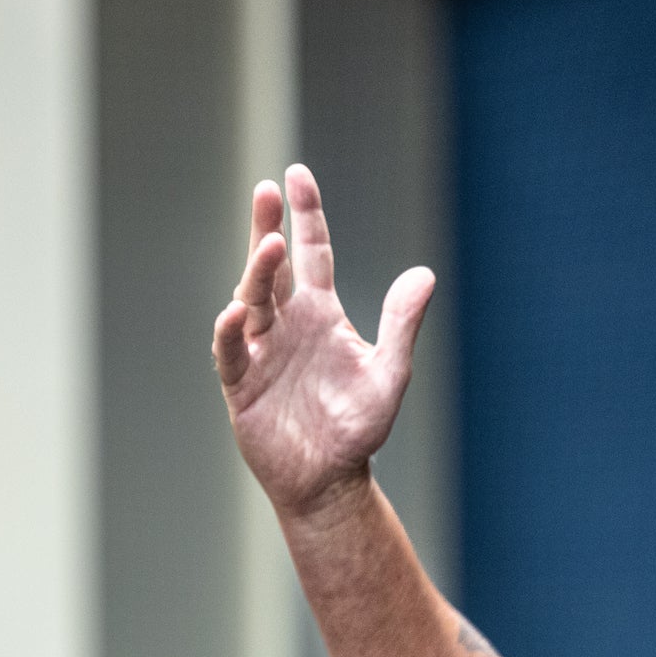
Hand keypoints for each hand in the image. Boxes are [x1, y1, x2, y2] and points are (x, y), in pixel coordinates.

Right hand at [211, 166, 434, 520]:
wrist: (328, 480)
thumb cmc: (357, 428)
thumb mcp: (389, 373)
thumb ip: (402, 323)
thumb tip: (425, 273)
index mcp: (320, 314)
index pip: (312, 253)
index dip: (305, 215)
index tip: (295, 176)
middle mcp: (286, 324)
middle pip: (273, 266)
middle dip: (269, 227)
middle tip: (266, 191)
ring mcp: (260, 351)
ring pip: (252, 300)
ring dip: (258, 272)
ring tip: (271, 244)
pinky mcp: (241, 384)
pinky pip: (231, 351)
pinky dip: (231, 331)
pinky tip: (236, 312)